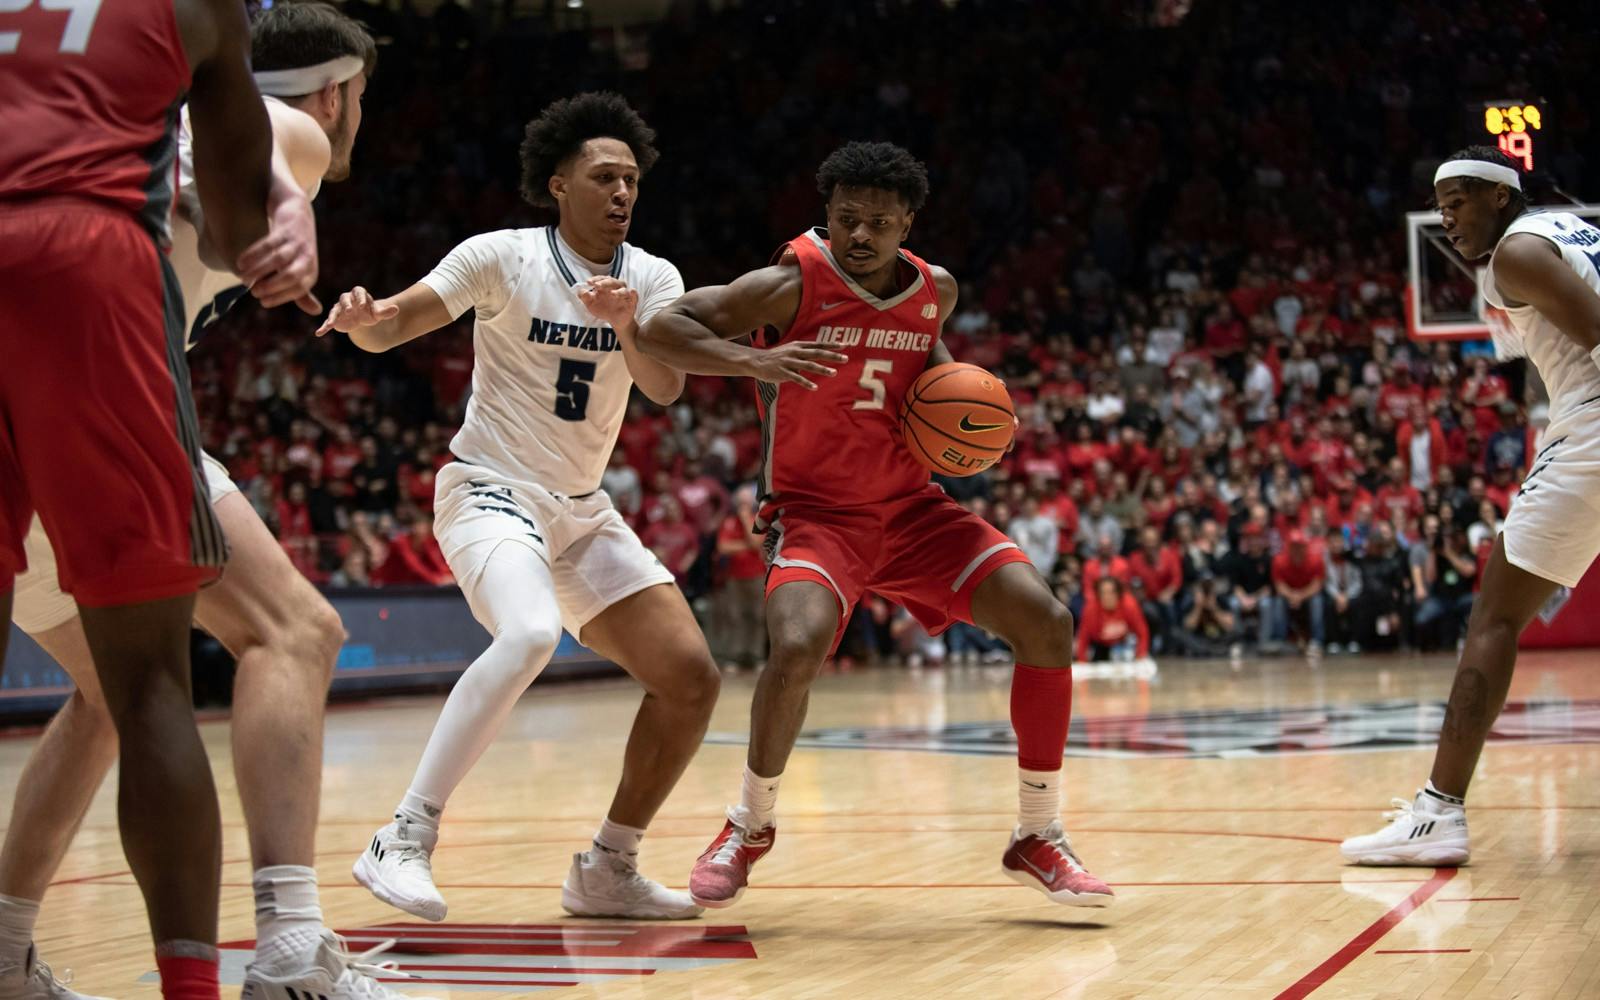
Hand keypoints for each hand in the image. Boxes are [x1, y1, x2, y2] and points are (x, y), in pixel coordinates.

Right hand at [237, 179, 319, 312]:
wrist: (297, 213)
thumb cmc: (297, 249)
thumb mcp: (302, 271)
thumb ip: (303, 292)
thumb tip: (316, 312)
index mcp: (311, 272)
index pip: (298, 289)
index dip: (280, 297)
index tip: (262, 302)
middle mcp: (307, 258)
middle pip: (291, 276)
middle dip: (271, 286)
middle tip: (253, 291)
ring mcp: (297, 243)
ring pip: (279, 260)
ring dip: (259, 270)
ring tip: (243, 278)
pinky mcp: (285, 230)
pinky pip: (268, 244)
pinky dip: (254, 254)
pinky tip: (241, 262)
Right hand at [316, 286, 398, 335]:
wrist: (362, 319)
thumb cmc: (370, 313)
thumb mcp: (378, 314)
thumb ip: (385, 311)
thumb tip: (396, 309)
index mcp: (359, 295)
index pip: (358, 292)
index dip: (361, 298)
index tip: (363, 306)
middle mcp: (347, 300)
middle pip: (344, 299)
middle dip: (346, 305)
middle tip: (349, 311)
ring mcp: (339, 309)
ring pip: (334, 310)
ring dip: (333, 317)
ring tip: (331, 324)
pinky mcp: (335, 319)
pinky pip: (328, 322)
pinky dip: (324, 327)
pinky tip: (319, 333)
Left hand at [577, 276, 639, 327]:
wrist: (615, 321)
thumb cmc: (604, 309)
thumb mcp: (591, 305)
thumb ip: (585, 297)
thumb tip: (580, 291)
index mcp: (606, 286)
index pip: (601, 279)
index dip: (595, 279)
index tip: (588, 282)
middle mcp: (616, 287)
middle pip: (612, 281)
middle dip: (604, 283)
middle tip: (597, 286)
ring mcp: (624, 295)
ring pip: (623, 289)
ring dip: (618, 291)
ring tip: (612, 294)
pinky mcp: (632, 302)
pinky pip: (634, 297)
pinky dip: (634, 294)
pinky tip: (632, 292)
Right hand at [744, 340, 847, 390]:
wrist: (757, 361)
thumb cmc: (777, 356)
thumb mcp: (791, 349)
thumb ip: (805, 351)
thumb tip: (821, 353)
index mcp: (798, 345)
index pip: (818, 344)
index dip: (831, 345)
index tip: (844, 346)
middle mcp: (795, 352)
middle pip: (816, 353)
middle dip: (832, 356)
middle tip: (845, 359)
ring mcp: (789, 362)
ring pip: (808, 365)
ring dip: (822, 369)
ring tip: (834, 373)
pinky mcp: (783, 372)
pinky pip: (797, 378)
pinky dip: (806, 383)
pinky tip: (815, 387)